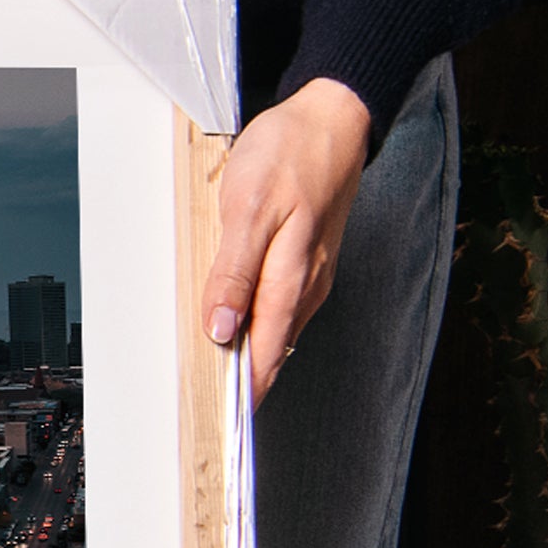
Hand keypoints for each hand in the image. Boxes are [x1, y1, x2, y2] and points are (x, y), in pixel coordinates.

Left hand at [204, 78, 377, 402]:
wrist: (333, 116)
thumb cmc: (290, 154)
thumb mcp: (250, 210)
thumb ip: (235, 272)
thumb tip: (222, 327)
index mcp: (291, 279)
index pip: (264, 354)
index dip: (244, 395)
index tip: (225, 431)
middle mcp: (306, 285)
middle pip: (271, 351)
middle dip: (243, 387)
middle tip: (214, 423)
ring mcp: (309, 274)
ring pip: (276, 330)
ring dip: (249, 359)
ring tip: (219, 389)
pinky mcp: (306, 259)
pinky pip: (280, 306)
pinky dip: (258, 327)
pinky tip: (238, 331)